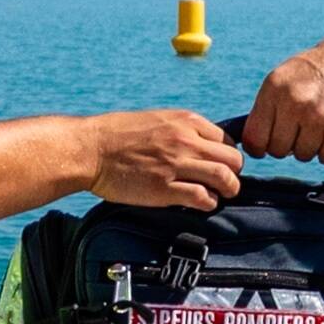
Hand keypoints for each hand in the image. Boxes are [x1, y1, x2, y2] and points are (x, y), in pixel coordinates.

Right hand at [85, 108, 241, 208]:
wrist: (90, 150)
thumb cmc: (118, 135)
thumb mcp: (157, 120)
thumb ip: (183, 130)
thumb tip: (202, 146)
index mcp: (186, 121)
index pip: (228, 140)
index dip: (226, 156)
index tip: (218, 166)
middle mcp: (185, 140)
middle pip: (233, 160)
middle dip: (233, 174)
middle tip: (223, 183)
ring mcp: (176, 164)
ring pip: (225, 178)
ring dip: (227, 190)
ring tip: (218, 195)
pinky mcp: (164, 188)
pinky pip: (203, 197)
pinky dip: (208, 203)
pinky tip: (200, 204)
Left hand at [243, 35, 323, 161]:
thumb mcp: (292, 73)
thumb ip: (273, 103)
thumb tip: (254, 138)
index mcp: (275, 86)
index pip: (253, 137)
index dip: (260, 146)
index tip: (268, 146)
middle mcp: (293, 102)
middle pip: (277, 150)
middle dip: (290, 144)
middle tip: (305, 127)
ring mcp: (317, 118)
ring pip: (303, 155)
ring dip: (313, 146)